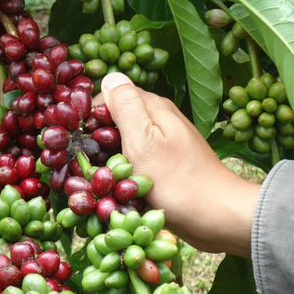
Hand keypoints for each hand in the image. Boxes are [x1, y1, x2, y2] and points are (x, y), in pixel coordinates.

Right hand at [99, 72, 259, 256]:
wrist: (216, 217)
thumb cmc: (177, 181)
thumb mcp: (143, 141)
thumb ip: (126, 107)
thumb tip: (110, 76)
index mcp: (155, 108)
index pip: (112, 96)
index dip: (91, 113)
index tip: (77, 138)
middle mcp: (161, 121)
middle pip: (117, 119)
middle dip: (97, 136)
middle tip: (82, 162)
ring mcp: (164, 144)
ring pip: (124, 141)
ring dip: (108, 155)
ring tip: (95, 177)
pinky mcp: (165, 166)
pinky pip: (134, 160)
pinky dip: (122, 170)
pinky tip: (115, 186)